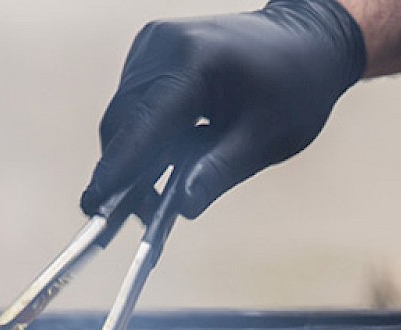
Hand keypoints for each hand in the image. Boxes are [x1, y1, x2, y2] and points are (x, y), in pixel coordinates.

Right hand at [80, 0, 365, 219]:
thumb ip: (219, 171)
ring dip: (132, 157)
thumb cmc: (296, 88)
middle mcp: (163, 46)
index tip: (94, 205)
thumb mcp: (265, 138)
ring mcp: (153, 45)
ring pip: (124, 115)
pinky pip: (134, 104)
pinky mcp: (151, 53)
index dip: (118, 168)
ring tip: (151, 200)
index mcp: (195, 62)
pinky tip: (162, 164)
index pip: (144, 123)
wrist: (305, 40)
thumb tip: (181, 207)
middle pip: (124, 120)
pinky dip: (141, 136)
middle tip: (138, 218)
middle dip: (124, 172)